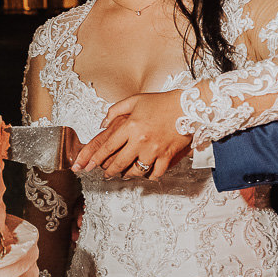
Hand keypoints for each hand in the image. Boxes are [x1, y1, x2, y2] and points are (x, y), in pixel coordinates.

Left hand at [72, 92, 193, 179]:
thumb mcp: (134, 100)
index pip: (107, 146)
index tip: (88, 165)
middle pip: (119, 162)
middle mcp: (140, 140)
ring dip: (127, 175)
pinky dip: (149, 176)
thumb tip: (102, 124)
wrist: (189, 107)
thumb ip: (115, 111)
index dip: (95, 158)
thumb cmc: (161, 102)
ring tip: (123, 175)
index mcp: (130, 125)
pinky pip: (156, 172)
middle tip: (105, 174)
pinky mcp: (167, 156)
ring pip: (136, 170)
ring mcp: (154, 150)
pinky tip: (145, 174)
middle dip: (109, 171)